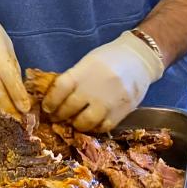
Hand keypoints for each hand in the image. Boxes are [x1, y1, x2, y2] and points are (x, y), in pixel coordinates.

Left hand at [41, 32, 164, 132]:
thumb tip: (57, 98)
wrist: (139, 59)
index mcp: (84, 71)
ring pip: (86, 122)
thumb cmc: (109, 58)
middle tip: (56, 118)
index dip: (50, 101)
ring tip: (74, 122)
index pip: (60, 88)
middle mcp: (95, 87)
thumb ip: (74, 79)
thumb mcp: (88, 63)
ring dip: (76, 124)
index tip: (47, 108)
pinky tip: (91, 124)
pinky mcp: (122, 111)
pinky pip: (103, 127)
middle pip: (70, 107)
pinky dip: (94, 128)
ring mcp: (110, 101)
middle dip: (60, 115)